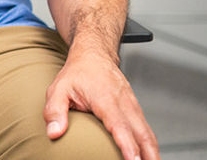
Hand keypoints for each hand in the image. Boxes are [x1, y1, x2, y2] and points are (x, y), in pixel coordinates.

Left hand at [43, 50, 159, 159]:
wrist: (94, 55)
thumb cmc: (76, 74)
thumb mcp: (58, 89)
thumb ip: (55, 111)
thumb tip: (54, 133)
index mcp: (106, 100)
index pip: (120, 126)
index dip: (128, 146)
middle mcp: (124, 104)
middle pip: (142, 134)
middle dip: (148, 155)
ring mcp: (133, 106)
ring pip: (148, 134)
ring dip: (153, 153)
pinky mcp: (136, 109)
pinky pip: (146, 130)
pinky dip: (150, 145)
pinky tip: (148, 157)